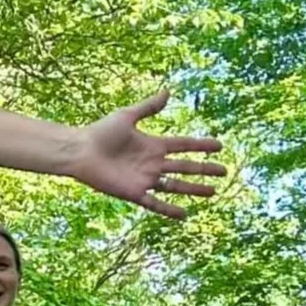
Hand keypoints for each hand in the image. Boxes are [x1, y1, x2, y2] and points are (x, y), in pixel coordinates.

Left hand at [69, 91, 224, 219]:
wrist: (81, 151)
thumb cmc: (100, 132)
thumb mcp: (127, 116)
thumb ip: (149, 107)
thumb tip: (168, 91)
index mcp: (153, 144)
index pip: (184, 145)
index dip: (201, 145)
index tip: (219, 146)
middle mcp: (152, 163)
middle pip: (185, 166)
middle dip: (205, 169)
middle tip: (224, 171)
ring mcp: (145, 179)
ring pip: (175, 186)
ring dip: (194, 189)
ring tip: (214, 192)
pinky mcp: (134, 192)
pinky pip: (155, 203)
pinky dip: (169, 209)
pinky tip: (185, 214)